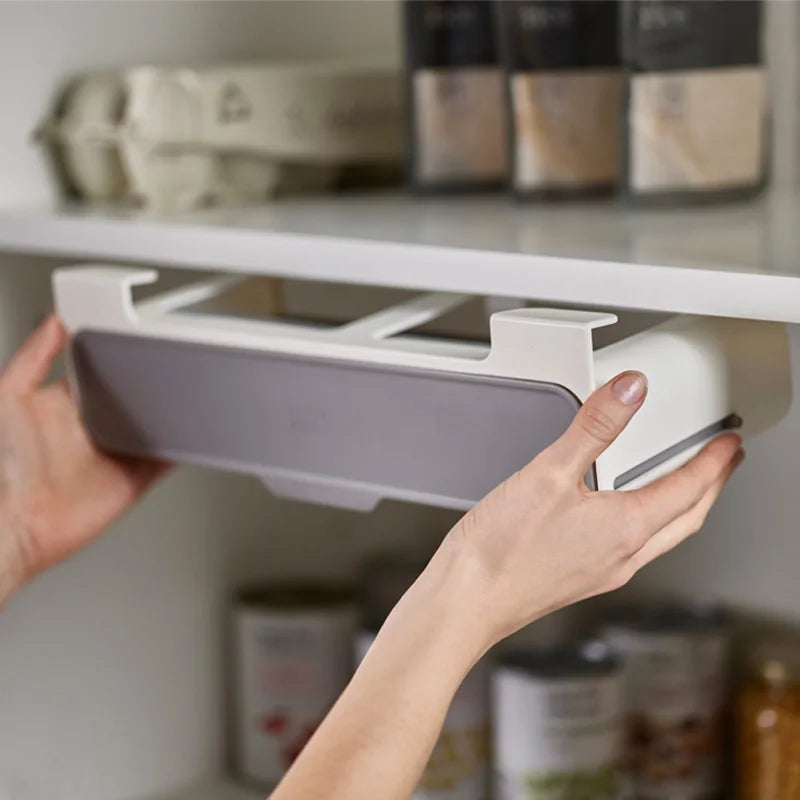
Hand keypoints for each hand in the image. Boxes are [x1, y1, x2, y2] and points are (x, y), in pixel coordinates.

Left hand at [0, 316, 167, 603]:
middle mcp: (88, 429)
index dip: (117, 357)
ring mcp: (113, 455)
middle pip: (130, 398)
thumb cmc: (0, 468)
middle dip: (150, 385)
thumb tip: (54, 321)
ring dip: (169, 415)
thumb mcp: (6, 397)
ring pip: (152, 427)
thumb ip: (33, 357)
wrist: (13, 525)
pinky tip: (191, 433)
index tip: (137, 339)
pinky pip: (164, 461)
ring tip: (188, 395)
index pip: (97, 373)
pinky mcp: (132, 480)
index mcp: (59, 406)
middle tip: (170, 367)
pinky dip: (181, 449)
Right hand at [434, 370, 742, 649]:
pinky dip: (648, 523)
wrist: (468, 599)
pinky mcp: (582, 578)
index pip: (688, 489)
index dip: (713, 462)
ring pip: (663, 535)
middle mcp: (622, 556)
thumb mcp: (548, 473)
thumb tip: (630, 392)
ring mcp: (603, 571)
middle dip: (711, 488)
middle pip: (686, 519)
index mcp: (624, 529)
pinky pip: (634, 547)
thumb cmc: (501, 550)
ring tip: (685, 484)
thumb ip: (593, 427)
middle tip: (723, 464)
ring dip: (683, 507)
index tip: (729, 443)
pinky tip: (624, 514)